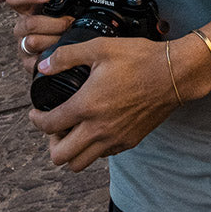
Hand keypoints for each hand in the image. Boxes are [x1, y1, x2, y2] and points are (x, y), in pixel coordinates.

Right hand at [5, 0, 87, 72]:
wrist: (67, 49)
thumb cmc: (65, 21)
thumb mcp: (71, 2)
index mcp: (27, 9)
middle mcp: (22, 27)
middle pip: (28, 23)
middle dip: (52, 23)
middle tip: (70, 22)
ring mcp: (23, 46)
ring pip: (32, 42)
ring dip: (54, 39)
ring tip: (69, 37)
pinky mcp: (29, 64)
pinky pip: (36, 63)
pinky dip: (51, 58)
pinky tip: (63, 53)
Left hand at [29, 36, 178, 171]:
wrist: (174, 74)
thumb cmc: (139, 59)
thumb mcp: (100, 47)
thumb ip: (67, 56)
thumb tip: (44, 65)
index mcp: (87, 106)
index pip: (49, 126)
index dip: (36, 120)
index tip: (36, 113)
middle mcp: (98, 129)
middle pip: (61, 157)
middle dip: (51, 143)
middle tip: (54, 126)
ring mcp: (115, 139)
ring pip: (81, 163)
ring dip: (71, 151)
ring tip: (72, 131)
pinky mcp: (129, 141)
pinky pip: (103, 156)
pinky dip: (93, 149)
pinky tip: (96, 128)